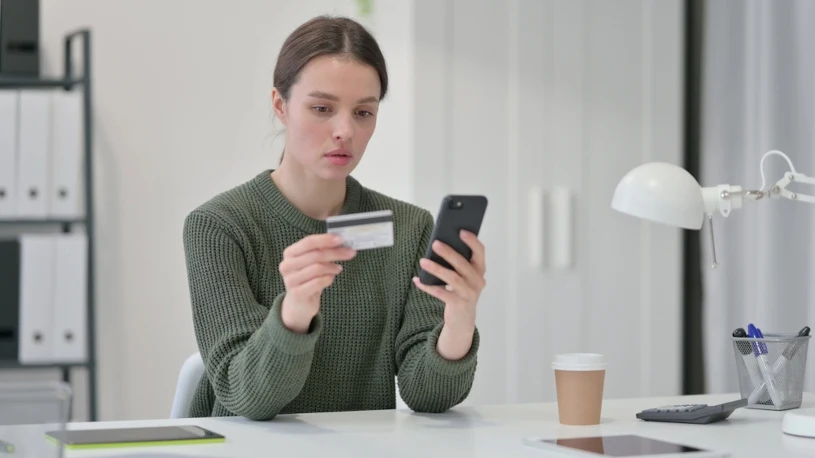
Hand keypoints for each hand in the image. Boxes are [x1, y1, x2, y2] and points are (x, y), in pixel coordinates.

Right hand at [279, 233, 355, 332]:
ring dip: (332, 267)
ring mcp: (290, 280)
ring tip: (338, 268)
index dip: (326, 239)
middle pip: (315, 255)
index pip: (308, 242)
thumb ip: (322, 251)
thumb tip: (341, 242)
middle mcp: (287, 265)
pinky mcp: (297, 293)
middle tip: (350, 253)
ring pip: (317, 268)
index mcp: (290, 253)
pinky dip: (328, 278)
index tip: (341, 239)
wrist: (299, 303)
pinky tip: (331, 278)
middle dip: (335, 253)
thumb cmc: (308, 279)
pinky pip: (318, 282)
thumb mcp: (312, 262)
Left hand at [412, 231, 485, 358]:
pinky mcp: (458, 304)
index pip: (480, 252)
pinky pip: (441, 293)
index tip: (461, 231)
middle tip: (435, 243)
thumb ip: (457, 262)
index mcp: (480, 270)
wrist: (463, 319)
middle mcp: (477, 281)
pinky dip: (428, 286)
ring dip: (436, 269)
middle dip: (449, 253)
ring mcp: (469, 293)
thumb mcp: (463, 276)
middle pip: (463, 264)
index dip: (472, 241)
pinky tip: (418, 280)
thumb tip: (439, 245)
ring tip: (423, 261)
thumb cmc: (461, 291)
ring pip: (452, 278)